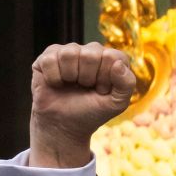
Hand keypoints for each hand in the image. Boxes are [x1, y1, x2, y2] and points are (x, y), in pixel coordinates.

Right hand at [29, 42, 135, 167]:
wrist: (64, 124)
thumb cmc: (92, 111)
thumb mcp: (117, 103)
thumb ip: (127, 84)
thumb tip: (118, 64)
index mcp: (111, 60)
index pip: (113, 57)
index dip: (107, 78)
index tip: (102, 90)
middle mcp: (91, 51)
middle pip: (91, 54)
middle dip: (88, 77)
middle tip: (85, 88)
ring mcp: (69, 52)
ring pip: (69, 54)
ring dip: (70, 76)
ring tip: (72, 85)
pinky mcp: (48, 56)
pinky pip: (50, 60)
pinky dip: (54, 78)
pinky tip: (57, 84)